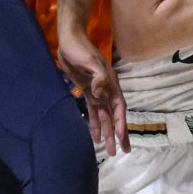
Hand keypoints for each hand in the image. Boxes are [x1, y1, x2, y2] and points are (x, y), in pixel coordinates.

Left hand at [57, 16, 128, 156]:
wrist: (70, 41)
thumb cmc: (81, 50)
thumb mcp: (90, 62)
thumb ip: (99, 77)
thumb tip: (99, 93)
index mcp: (111, 83)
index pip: (118, 107)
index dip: (120, 122)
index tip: (119, 136)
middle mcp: (107, 90)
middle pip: (114, 116)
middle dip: (118, 134)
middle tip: (122, 151)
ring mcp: (98, 92)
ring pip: (105, 117)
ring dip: (107, 133)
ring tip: (110, 150)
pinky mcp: (87, 92)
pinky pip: (93, 112)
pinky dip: (94, 124)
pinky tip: (94, 137)